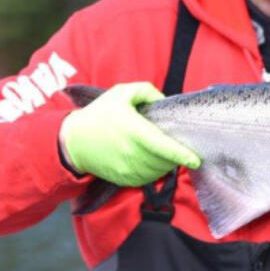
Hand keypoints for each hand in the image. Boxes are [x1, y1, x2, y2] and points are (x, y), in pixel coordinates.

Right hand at [59, 82, 200, 186]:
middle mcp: (132, 153)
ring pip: (158, 171)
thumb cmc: (100, 114)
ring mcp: (127, 169)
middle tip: (175, 146)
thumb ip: (146, 91)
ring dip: (166, 163)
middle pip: (165, 160)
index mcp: (134, 131)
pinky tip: (151, 159)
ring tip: (163, 151)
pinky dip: (154, 171)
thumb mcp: (121, 93)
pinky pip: (148, 178)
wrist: (73, 141)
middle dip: (175, 155)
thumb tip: (164, 101)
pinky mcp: (124, 179)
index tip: (196, 159)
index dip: (182, 155)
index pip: (164, 147)